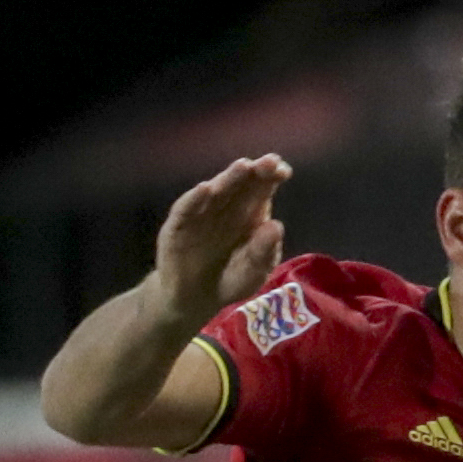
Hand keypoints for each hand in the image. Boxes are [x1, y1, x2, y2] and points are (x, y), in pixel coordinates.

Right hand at [153, 155, 290, 325]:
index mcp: (249, 211)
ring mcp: (201, 212)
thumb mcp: (253, 272)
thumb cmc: (230, 280)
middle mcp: (226, 205)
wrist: (195, 299)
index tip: (284, 172)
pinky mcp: (178, 226)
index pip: (261, 188)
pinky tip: (205, 190)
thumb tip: (276, 226)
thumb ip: (264, 252)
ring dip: (229, 178)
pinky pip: (186, 210)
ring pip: (216, 192)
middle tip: (269, 162)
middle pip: (241, 184)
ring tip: (243, 166)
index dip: (272, 177)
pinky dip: (194, 200)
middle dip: (254, 171)